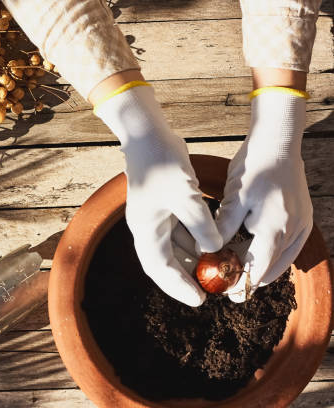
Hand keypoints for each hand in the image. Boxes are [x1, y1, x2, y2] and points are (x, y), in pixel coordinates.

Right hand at [96, 84, 222, 305]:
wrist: (148, 136)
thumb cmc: (162, 165)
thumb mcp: (186, 197)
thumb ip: (202, 226)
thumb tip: (216, 249)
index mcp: (145, 230)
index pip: (160, 268)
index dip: (178, 286)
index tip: (200, 300)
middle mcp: (147, 228)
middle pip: (166, 262)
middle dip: (187, 277)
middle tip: (212, 290)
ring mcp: (156, 218)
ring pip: (176, 248)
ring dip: (195, 258)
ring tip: (219, 270)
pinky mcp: (165, 207)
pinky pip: (182, 232)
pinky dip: (197, 240)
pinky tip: (215, 245)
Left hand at [216, 89, 312, 301]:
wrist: (278, 143)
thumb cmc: (253, 168)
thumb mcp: (233, 198)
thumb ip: (223, 228)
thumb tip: (208, 251)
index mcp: (275, 229)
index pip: (258, 270)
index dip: (242, 285)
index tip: (227, 294)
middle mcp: (294, 233)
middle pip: (271, 269)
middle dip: (250, 279)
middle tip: (228, 285)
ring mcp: (303, 227)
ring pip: (280, 260)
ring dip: (260, 267)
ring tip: (237, 271)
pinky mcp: (304, 220)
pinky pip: (287, 248)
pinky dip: (270, 254)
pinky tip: (252, 253)